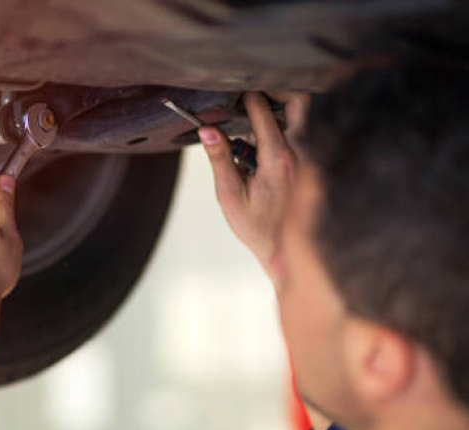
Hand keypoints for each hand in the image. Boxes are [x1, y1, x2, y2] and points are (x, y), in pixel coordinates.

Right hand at [198, 91, 308, 286]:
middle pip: (297, 101)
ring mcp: (310, 156)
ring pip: (302, 114)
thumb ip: (219, 158)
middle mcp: (301, 152)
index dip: (247, 97)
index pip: (263, 112)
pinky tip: (265, 139)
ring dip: (280, 108)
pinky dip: (285, 125)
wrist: (286, 250)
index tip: (235, 91)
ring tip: (255, 116)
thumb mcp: (230, 194)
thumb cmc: (255, 226)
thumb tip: (207, 129)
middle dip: (276, 89)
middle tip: (254, 90)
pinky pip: (302, 130)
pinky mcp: (312, 161)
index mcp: (277, 159)